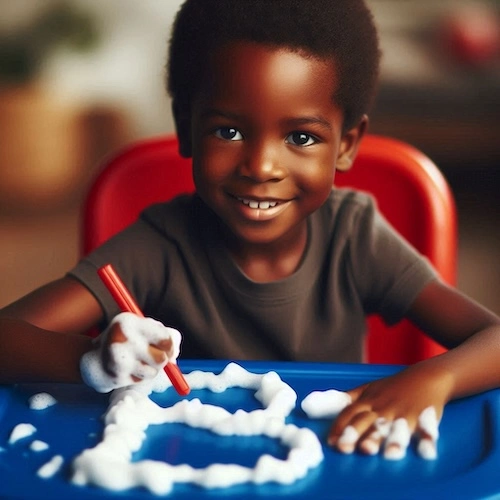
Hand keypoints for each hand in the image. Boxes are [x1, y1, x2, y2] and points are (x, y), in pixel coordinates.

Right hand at [80, 312, 180, 392]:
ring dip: (151, 369)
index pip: (163, 337)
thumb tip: (174, 354)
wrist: (92, 359)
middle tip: (159, 359)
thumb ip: (161, 334)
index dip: (170, 346)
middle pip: (161, 358)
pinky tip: (128, 370)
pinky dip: (140, 377)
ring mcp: (118, 359)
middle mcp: (122, 339)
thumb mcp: (140, 329)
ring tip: (138, 362)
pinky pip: (141, 380)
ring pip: (153, 371)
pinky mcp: (116, 376)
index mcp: (128, 322)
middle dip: (164, 360)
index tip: (168, 349)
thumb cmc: (126, 341)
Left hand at [328, 363, 453, 459]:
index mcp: (368, 400)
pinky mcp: (421, 419)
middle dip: (353, 433)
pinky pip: (419, 431)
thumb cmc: (393, 387)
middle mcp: (382, 407)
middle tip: (342, 448)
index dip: (339, 427)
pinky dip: (416, 441)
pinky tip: (411, 452)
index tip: (330, 442)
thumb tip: (327, 405)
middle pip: (365, 420)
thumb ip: (349, 398)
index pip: (349, 413)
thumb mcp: (369, 389)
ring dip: (378, 438)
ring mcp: (401, 413)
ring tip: (368, 450)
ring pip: (388, 428)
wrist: (425, 378)